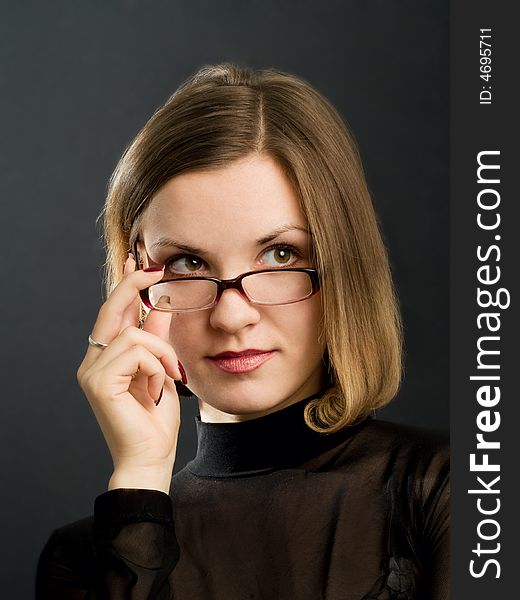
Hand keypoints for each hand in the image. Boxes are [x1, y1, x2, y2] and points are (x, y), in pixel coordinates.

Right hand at [76, 254, 182, 491]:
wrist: (152, 457)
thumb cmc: (156, 419)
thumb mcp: (162, 368)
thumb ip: (159, 337)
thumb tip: (162, 302)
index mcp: (107, 359)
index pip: (114, 314)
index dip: (127, 286)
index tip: (143, 263)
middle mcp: (93, 362)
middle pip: (111, 311)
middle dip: (132, 285)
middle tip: (154, 268)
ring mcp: (92, 372)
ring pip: (133, 334)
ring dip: (162, 351)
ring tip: (172, 375)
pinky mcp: (98, 383)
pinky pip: (136, 352)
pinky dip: (156, 365)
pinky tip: (160, 386)